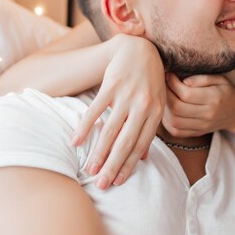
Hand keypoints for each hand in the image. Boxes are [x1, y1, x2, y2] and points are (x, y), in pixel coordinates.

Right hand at [72, 34, 165, 188]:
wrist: (140, 49)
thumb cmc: (151, 79)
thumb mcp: (158, 102)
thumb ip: (151, 128)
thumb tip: (145, 157)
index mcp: (155, 112)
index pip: (141, 144)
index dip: (129, 164)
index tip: (118, 181)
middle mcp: (143, 105)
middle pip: (126, 142)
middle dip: (113, 166)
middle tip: (102, 185)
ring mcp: (126, 95)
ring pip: (110, 130)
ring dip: (98, 152)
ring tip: (89, 170)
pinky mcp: (112, 85)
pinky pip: (96, 110)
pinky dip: (85, 127)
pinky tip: (76, 142)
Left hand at [163, 73, 234, 136]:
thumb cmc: (226, 92)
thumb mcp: (220, 79)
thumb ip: (202, 78)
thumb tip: (184, 82)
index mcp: (214, 98)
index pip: (186, 94)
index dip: (173, 83)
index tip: (170, 74)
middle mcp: (207, 115)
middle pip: (177, 108)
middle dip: (166, 94)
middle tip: (164, 84)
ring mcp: (202, 126)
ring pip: (174, 121)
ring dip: (165, 108)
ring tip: (165, 96)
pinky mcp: (197, 133)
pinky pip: (176, 131)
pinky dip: (167, 122)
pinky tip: (167, 110)